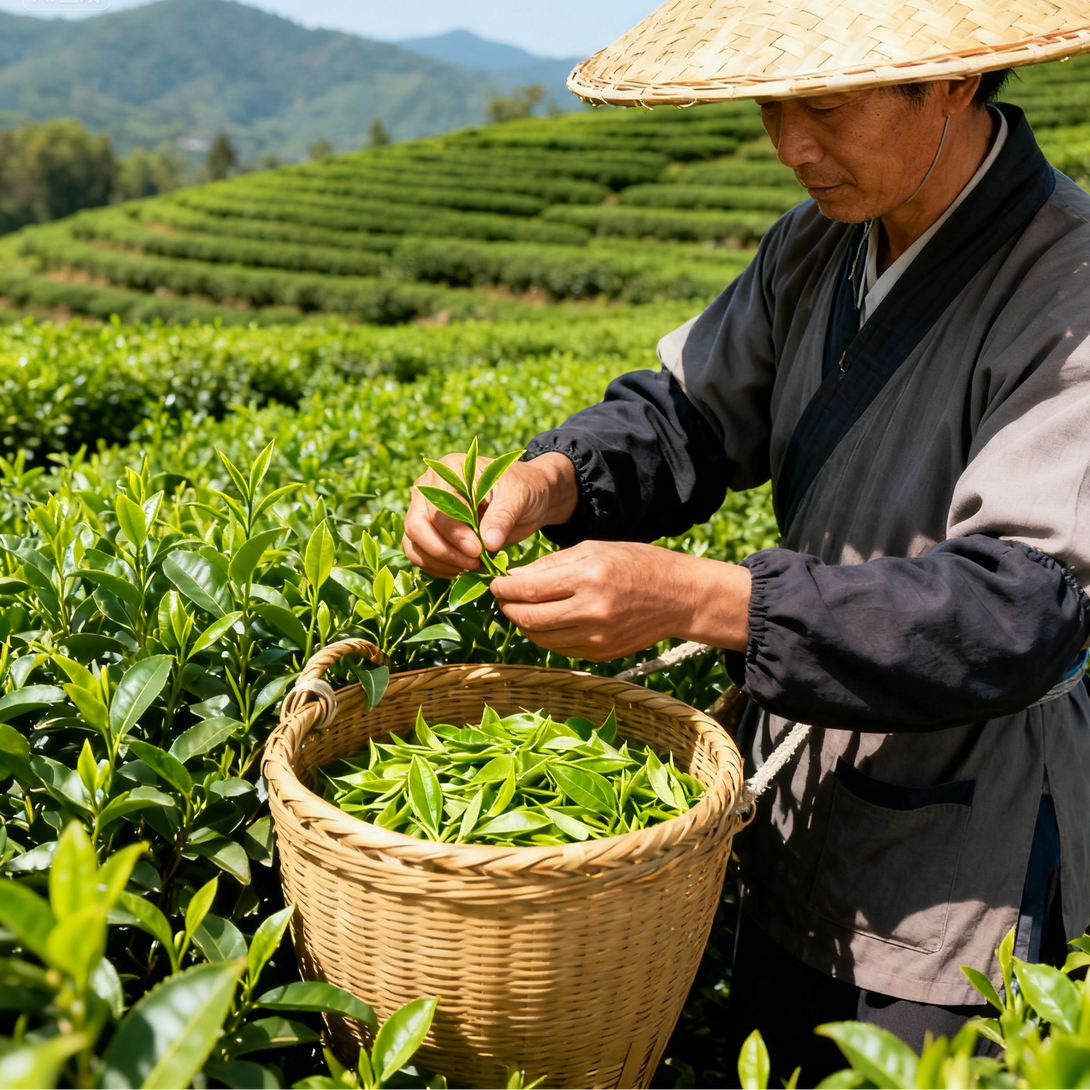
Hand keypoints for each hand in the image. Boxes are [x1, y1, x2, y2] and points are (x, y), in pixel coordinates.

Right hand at [403, 451, 577, 578]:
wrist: (528, 499)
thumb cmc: (523, 490)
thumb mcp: (519, 497)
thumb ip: (502, 517)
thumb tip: (488, 544)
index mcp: (450, 470)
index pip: (438, 506)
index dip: (454, 532)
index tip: (478, 550)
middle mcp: (430, 488)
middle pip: (416, 525)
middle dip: (443, 550)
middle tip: (473, 563)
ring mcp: (425, 510)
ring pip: (413, 542)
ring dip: (439, 562)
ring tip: (471, 567)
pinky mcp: (430, 531)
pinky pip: (419, 553)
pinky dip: (437, 567)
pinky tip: (461, 571)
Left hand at [490, 541, 751, 660]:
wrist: (679, 597)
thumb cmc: (636, 563)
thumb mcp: (594, 549)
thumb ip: (551, 565)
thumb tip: (514, 578)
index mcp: (588, 578)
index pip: (528, 590)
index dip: (503, 589)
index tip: (495, 583)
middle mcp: (591, 611)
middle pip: (527, 619)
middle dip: (508, 608)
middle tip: (504, 598)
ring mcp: (596, 637)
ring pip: (540, 637)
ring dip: (525, 623)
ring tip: (525, 608)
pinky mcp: (600, 654)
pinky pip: (559, 648)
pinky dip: (547, 635)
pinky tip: (550, 620)